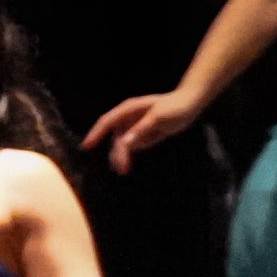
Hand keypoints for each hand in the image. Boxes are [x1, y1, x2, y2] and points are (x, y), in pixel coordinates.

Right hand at [82, 89, 201, 173]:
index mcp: (129, 109)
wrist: (190, 104)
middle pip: (115, 137)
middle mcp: (128, 118)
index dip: (95, 133)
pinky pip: (131, 146)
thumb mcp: (158, 117)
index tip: (86, 147)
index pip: (107, 121)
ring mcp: (134, 126)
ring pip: (121, 144)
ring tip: (123, 171)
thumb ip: (141, 129)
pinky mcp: (142, 133)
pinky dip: (128, 155)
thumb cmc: (175, 107)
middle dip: (115, 153)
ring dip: (121, 157)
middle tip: (120, 169)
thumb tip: (125, 143)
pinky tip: (128, 165)